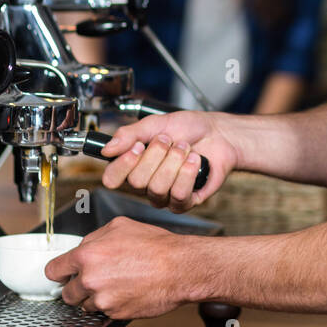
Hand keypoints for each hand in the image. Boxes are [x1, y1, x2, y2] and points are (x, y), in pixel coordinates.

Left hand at [45, 216, 193, 318]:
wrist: (179, 269)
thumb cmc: (156, 247)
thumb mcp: (121, 226)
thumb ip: (95, 237)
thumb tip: (84, 247)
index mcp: (87, 255)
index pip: (53, 270)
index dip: (60, 272)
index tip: (63, 274)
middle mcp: (90, 279)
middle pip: (67, 293)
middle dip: (78, 287)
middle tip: (96, 279)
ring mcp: (102, 299)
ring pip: (85, 304)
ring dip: (95, 297)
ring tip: (116, 284)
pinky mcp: (115, 314)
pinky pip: (104, 312)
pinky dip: (112, 305)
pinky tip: (127, 292)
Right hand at [100, 110, 239, 211]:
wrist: (218, 133)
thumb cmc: (188, 129)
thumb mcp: (156, 123)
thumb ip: (129, 134)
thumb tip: (107, 148)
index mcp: (133, 166)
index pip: (112, 179)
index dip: (124, 163)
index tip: (139, 145)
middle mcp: (145, 185)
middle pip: (137, 182)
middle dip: (158, 154)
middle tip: (171, 141)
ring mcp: (164, 196)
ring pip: (158, 188)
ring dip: (175, 161)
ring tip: (185, 149)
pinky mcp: (184, 202)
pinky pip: (179, 195)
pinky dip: (188, 172)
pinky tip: (194, 161)